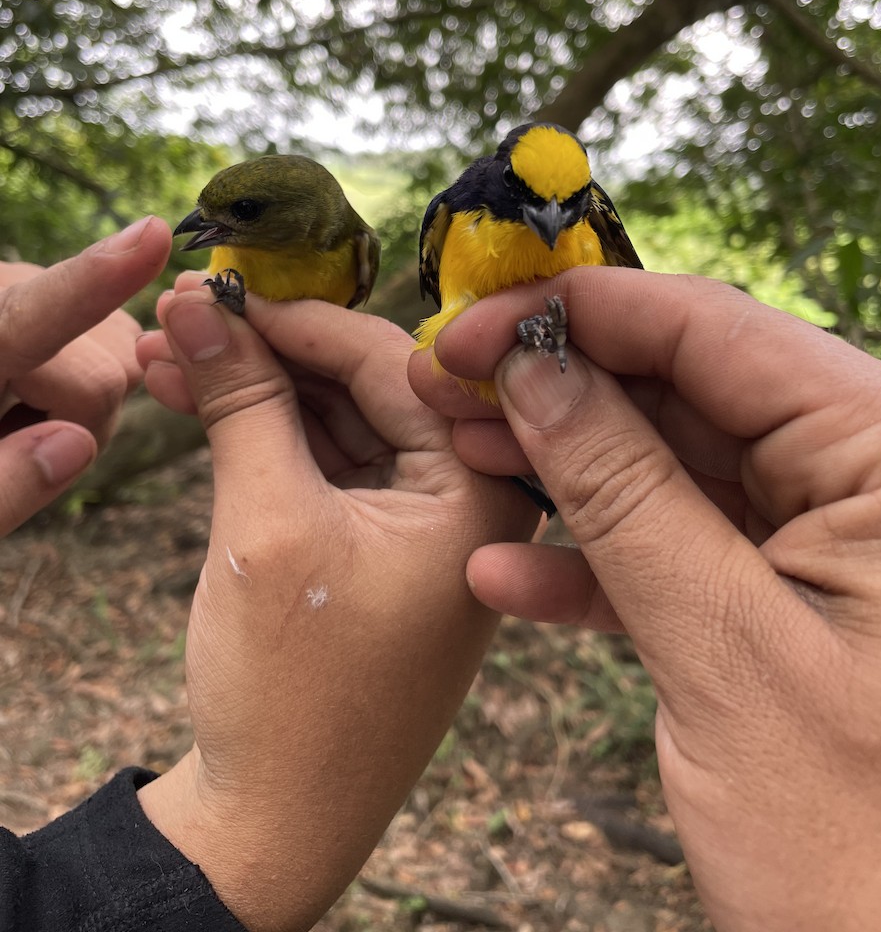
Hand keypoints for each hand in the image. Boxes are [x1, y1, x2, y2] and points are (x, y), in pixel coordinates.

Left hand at [0, 218, 171, 533]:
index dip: (93, 283)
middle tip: (14, 445)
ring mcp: (23, 281)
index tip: (151, 235)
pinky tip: (35, 391)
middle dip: (78, 421)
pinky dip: (90, 373)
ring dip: (85, 399)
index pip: (35, 319)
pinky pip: (115, 335)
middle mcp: (1, 294)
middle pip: (103, 372)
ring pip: (120, 352)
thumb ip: (3, 488)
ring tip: (14, 418)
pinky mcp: (47, 286)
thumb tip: (76, 442)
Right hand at [135, 280, 537, 931]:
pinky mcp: (380, 544)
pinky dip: (265, 434)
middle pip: (370, 386)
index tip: (226, 288)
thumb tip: (201, 304)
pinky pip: (327, 463)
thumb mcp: (266, 525)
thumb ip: (241, 403)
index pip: (403, 366)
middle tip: (185, 315)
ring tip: (165, 355)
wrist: (276, 820)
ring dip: (256, 388)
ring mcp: (425, 523)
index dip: (307, 321)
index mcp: (487, 493)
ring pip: (339, 420)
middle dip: (271, 352)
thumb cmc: (295, 691)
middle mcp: (474, 499)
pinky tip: (196, 399)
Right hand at [408, 267, 880, 931]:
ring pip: (675, 467)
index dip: (581, 313)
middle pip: (688, 390)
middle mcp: (872, 480)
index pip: (717, 332)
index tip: (473, 323)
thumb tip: (533, 370)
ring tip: (461, 459)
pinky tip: (506, 574)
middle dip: (560, 389)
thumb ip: (624, 495)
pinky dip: (596, 563)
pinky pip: (683, 553)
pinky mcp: (787, 606)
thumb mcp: (727, 653)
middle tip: (447, 387)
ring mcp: (828, 546)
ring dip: (564, 470)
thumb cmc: (869, 854)